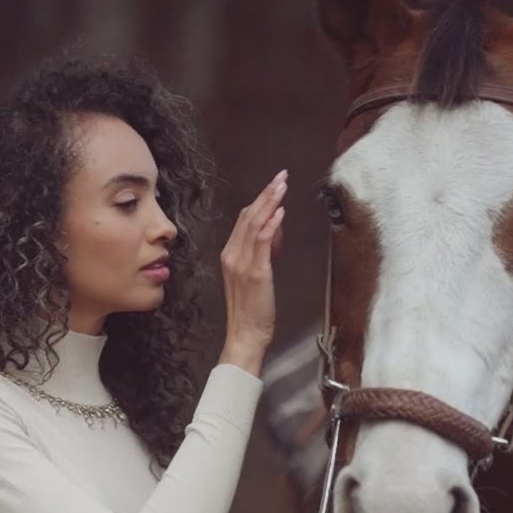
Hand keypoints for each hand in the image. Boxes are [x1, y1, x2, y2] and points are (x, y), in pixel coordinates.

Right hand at [218, 171, 286, 376]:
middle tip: (281, 176)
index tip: (273, 185)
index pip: (243, 220)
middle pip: (248, 216)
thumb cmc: (253, 311)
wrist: (246, 335)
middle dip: (266, 194)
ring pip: (254, 224)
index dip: (259, 200)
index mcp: (230, 255)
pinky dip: (271, 224)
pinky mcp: (256, 273)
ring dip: (270, 202)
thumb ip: (262, 253)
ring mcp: (242, 264)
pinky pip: (262, 242)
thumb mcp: (255, 276)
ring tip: (282, 185)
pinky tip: (280, 211)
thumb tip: (275, 230)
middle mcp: (232, 256)